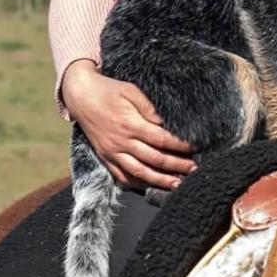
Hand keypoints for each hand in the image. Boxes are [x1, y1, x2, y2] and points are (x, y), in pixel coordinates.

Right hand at [61, 60, 195, 190]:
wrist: (80, 97)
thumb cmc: (108, 90)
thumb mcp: (130, 91)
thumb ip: (149, 107)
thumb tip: (165, 122)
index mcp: (130, 125)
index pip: (162, 139)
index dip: (180, 146)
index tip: (196, 147)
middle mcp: (122, 142)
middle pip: (155, 159)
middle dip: (177, 166)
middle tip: (194, 169)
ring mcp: (113, 153)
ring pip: (140, 172)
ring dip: (160, 180)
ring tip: (178, 184)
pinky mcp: (106, 158)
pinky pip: (123, 176)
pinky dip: (138, 183)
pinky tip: (151, 186)